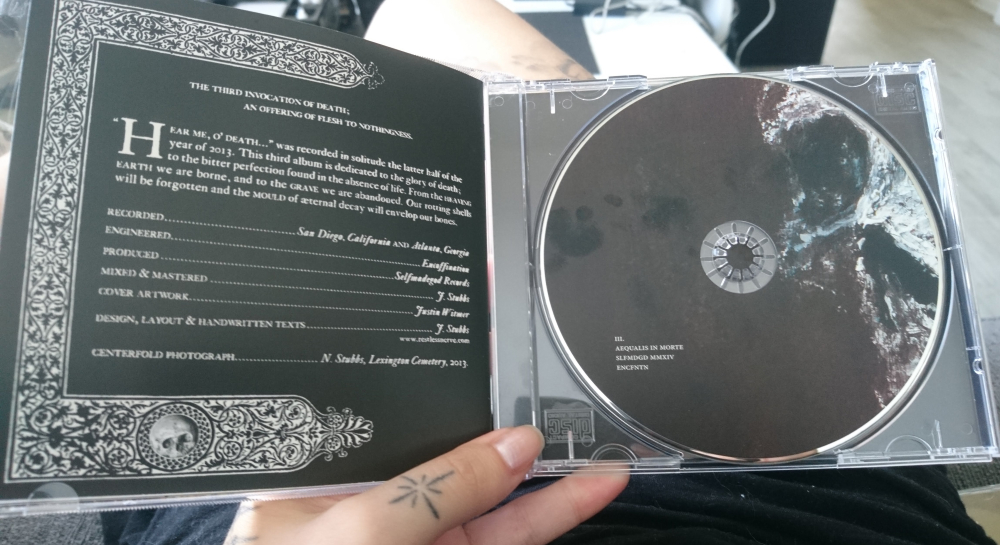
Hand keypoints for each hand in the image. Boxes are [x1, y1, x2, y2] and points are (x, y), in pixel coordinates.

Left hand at [224, 425, 627, 544]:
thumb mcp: (364, 531)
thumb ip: (438, 489)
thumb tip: (515, 445)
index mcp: (327, 480)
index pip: (398, 422)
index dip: (455, 399)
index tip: (509, 378)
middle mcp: (373, 507)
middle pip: (453, 456)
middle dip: (513, 435)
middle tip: (570, 404)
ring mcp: (416, 541)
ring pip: (491, 503)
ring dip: (547, 479)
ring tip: (599, 447)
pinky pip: (507, 537)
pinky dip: (547, 515)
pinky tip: (583, 491)